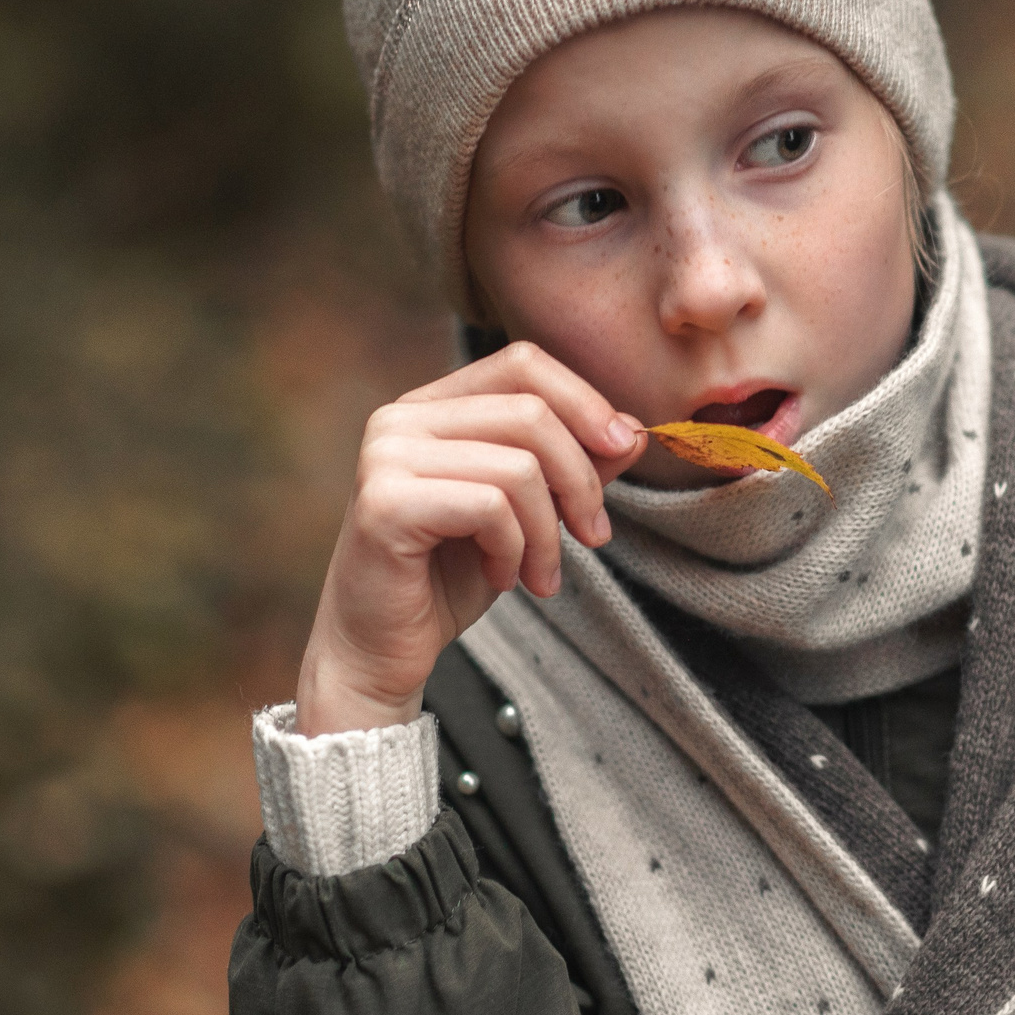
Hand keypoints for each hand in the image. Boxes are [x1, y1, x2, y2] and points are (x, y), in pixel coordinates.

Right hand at [295, 341, 645, 734]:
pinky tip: (501, 577)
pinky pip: (490, 507)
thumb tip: (633, 429)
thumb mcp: (529, 513)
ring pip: (519, 466)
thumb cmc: (450, 578)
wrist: (381, 651)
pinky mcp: (384, 503)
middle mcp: (400, 418)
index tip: (622, 448)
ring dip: (548, 532)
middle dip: (580, 480)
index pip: (522, 364)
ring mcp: (385, 456)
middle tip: (593, 536)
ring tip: (540, 573)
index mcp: (432, 406)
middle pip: (530, 412)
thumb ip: (573, 465)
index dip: (584, 401)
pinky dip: (514, 550)